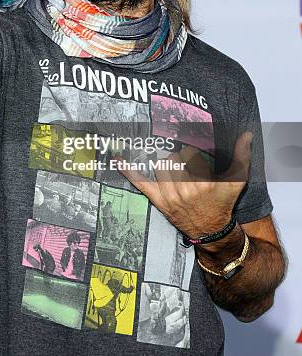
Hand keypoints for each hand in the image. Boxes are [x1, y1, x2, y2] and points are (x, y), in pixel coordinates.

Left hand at [116, 131, 251, 238]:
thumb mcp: (237, 180)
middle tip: (186, 168)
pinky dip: (128, 171)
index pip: (189, 153)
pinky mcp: (158, 200)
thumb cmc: (223, 202)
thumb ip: (242, 155)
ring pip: (160, 165)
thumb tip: (246, 134)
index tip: (196, 159)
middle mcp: (184, 189)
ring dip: (166, 165)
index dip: (192, 154)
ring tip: (175, 172)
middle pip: (172, 157)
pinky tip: (117, 159)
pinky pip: (140, 182)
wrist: (211, 229)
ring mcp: (169, 195)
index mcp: (203, 181)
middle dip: (179, 159)